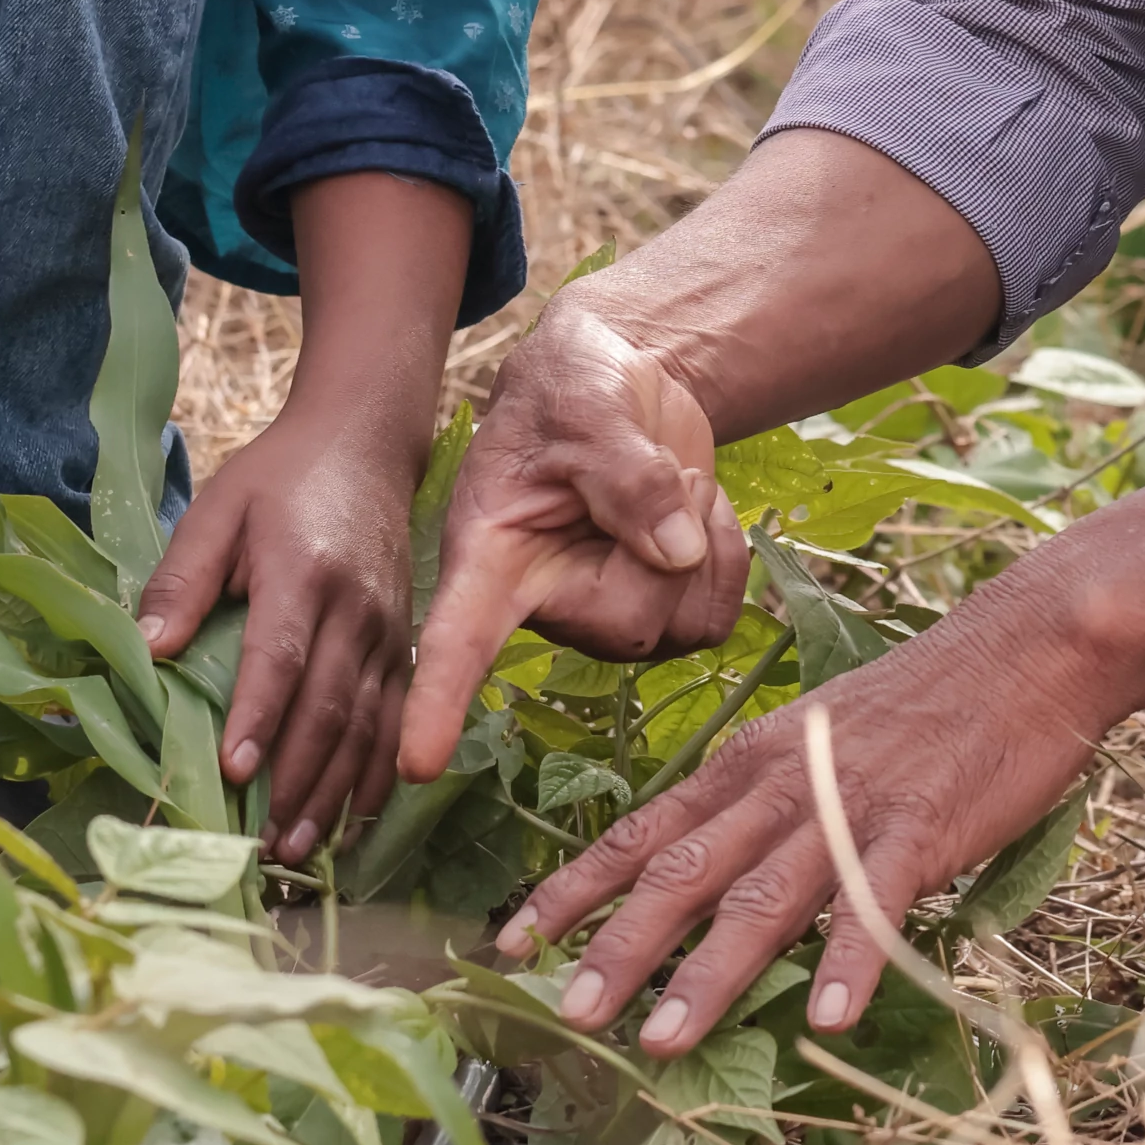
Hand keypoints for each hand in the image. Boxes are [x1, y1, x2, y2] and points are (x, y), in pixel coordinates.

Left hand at [136, 407, 421, 862]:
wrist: (363, 445)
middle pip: (329, 706)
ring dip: (333, 791)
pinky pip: (396, 718)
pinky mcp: (402, 643)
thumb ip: (182, 579)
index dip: (260, 716)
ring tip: (299, 848)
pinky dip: (377, 772)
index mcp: (303, 571)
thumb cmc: (277, 479)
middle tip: (265, 846)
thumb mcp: (218, 510)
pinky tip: (354, 818)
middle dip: (297, 780)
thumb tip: (149, 650)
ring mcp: (387, 629)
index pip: (282, 655)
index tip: (235, 771)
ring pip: (367, 724)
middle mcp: (354, 607)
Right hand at [397, 296, 750, 776]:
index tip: (416, 762)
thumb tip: (674, 552)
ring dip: (702, 544)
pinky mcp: (654, 616)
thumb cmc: (576, 387)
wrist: (622, 383)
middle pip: (628, 623)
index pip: (458, 637)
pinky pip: (715, 620)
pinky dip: (727, 558)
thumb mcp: (590, 404)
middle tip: (655, 474)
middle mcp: (540, 603)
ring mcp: (600, 618)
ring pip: (679, 626)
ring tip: (667, 485)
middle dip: (665, 547)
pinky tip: (695, 512)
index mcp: (490, 555)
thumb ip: (624, 473)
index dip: (437, 700)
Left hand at [497, 587, 1117, 1050]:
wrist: (1024, 648)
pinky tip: (828, 1021)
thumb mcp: (817, 745)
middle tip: (565, 1014)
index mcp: (750, 763)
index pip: (644, 832)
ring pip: (764, 897)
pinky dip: (850, 962)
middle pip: (685, 872)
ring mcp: (851, 807)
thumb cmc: (921, 708)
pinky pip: (876, 904)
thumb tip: (708, 881)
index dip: (575, 888)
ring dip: (709, 974)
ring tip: (663, 1040)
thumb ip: (762, 809)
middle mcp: (783, 784)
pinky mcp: (921, 828)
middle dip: (618, 945)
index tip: (510, 942)